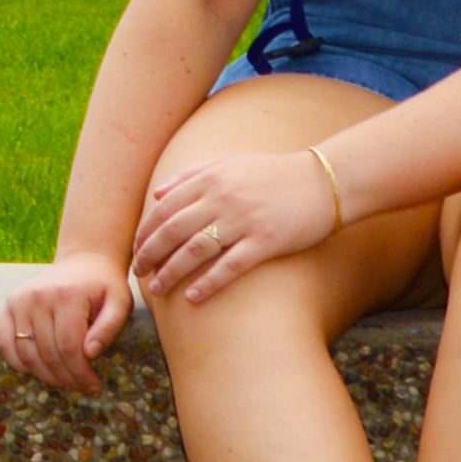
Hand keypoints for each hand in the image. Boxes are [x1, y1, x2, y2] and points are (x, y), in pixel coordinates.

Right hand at [0, 250, 136, 393]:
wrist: (83, 261)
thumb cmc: (105, 286)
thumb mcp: (120, 302)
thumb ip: (109, 328)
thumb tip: (90, 354)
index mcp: (67, 296)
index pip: (69, 348)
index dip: (81, 374)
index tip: (95, 386)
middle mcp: (38, 297)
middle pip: (48, 354)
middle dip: (67, 378)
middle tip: (82, 387)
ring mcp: (19, 300)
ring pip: (26, 353)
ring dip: (45, 375)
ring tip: (65, 381)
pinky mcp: (9, 305)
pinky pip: (5, 343)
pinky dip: (18, 363)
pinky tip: (39, 370)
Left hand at [131, 147, 340, 308]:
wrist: (324, 181)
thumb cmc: (275, 174)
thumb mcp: (231, 163)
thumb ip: (192, 174)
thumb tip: (157, 195)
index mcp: (212, 178)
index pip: (165, 209)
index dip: (145, 232)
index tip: (136, 250)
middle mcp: (223, 198)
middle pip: (173, 231)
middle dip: (150, 255)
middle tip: (138, 274)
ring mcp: (245, 220)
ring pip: (195, 250)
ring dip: (171, 272)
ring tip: (157, 290)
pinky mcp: (267, 241)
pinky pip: (230, 266)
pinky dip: (209, 283)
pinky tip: (193, 298)